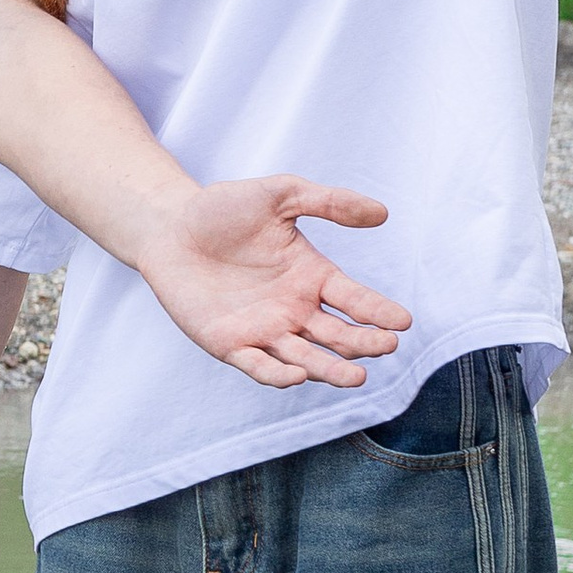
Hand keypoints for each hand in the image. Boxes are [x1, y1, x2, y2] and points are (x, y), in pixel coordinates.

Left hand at [131, 180, 408, 388]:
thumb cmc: (223, 208)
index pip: (355, 300)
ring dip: (330, 369)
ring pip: (306, 358)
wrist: (168, 225)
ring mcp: (263, 330)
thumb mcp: (280, 195)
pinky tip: (297, 375)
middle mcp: (294, 309)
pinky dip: (278, 374)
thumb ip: (328, 202)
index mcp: (312, 276)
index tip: (403, 321)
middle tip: (387, 346)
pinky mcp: (229, 344)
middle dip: (364, 343)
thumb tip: (382, 213)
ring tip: (356, 376)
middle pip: (338, 335)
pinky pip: (259, 366)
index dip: (378, 311)